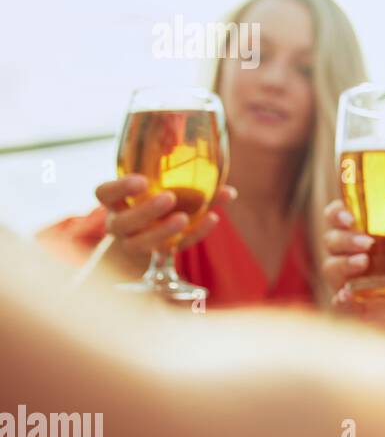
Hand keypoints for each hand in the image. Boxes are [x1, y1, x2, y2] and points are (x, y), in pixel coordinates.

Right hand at [97, 175, 235, 256]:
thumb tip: (229, 190)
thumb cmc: (160, 200)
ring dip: (163, 231)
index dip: (119, 188)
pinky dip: (195, 234)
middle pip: (123, 222)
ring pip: (141, 243)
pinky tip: (213, 218)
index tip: (142, 181)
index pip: (104, 193)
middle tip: (169, 198)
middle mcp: (121, 225)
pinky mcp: (158, 255)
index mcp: (116, 202)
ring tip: (184, 218)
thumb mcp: (167, 188)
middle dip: (145, 211)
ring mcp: (136, 243)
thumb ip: (194, 183)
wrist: (154, 232)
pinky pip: (174, 248)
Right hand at [322, 199, 384, 338]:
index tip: (350, 217)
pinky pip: (337, 302)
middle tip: (368, 243)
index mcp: (358, 235)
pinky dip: (341, 298)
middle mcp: (346, 256)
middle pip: (331, 241)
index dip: (335, 213)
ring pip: (330, 268)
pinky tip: (347, 295)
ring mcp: (346, 281)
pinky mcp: (351, 307)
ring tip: (364, 262)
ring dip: (344, 263)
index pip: (335, 218)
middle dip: (345, 239)